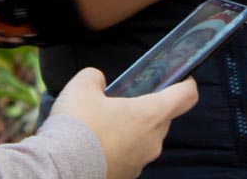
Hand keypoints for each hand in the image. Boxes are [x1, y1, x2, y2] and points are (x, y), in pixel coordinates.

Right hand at [49, 67, 196, 178]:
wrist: (59, 169)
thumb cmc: (77, 124)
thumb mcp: (82, 86)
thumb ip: (95, 77)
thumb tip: (98, 82)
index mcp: (151, 114)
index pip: (186, 96)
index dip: (186, 84)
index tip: (180, 78)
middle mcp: (153, 141)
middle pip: (162, 118)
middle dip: (146, 108)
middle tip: (122, 102)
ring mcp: (141, 162)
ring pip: (145, 139)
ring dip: (131, 131)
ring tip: (102, 126)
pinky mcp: (127, 177)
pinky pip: (130, 157)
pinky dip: (119, 150)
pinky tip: (96, 145)